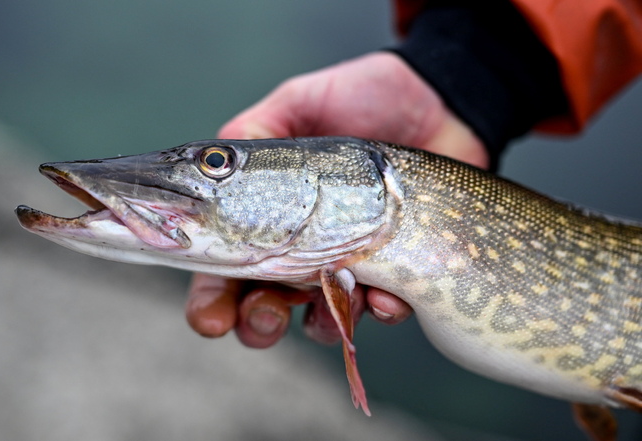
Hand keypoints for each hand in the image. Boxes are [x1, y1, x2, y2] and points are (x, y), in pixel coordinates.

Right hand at [186, 52, 488, 347]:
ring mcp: (348, 263)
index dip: (212, 298)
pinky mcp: (396, 270)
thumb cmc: (364, 97)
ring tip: (330, 300)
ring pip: (320, 320)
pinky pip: (382, 308)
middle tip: (264, 316)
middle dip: (257, 323)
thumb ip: (256, 129)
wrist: (441, 101)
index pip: (226, 267)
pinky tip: (384, 292)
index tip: (211, 318)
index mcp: (266, 214)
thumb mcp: (300, 101)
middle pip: (264, 306)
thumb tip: (216, 158)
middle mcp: (301, 247)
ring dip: (319, 323)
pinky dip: (380, 308)